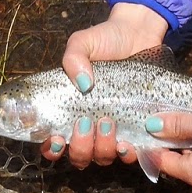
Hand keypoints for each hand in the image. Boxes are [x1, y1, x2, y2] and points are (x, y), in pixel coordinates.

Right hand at [45, 3, 167, 170]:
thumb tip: (83, 84)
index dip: (52, 149)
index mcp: (70, 110)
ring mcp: (113, 130)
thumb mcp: (83, 42)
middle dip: (80, 146)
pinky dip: (126, 153)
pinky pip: (130, 154)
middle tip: (87, 122)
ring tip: (108, 121)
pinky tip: (127, 141)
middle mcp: (90, 126)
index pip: (53, 142)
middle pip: (79, 156)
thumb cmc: (106, 40)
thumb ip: (73, 58)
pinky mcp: (137, 130)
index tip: (57, 138)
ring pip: (102, 157)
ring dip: (102, 147)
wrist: (139, 35)